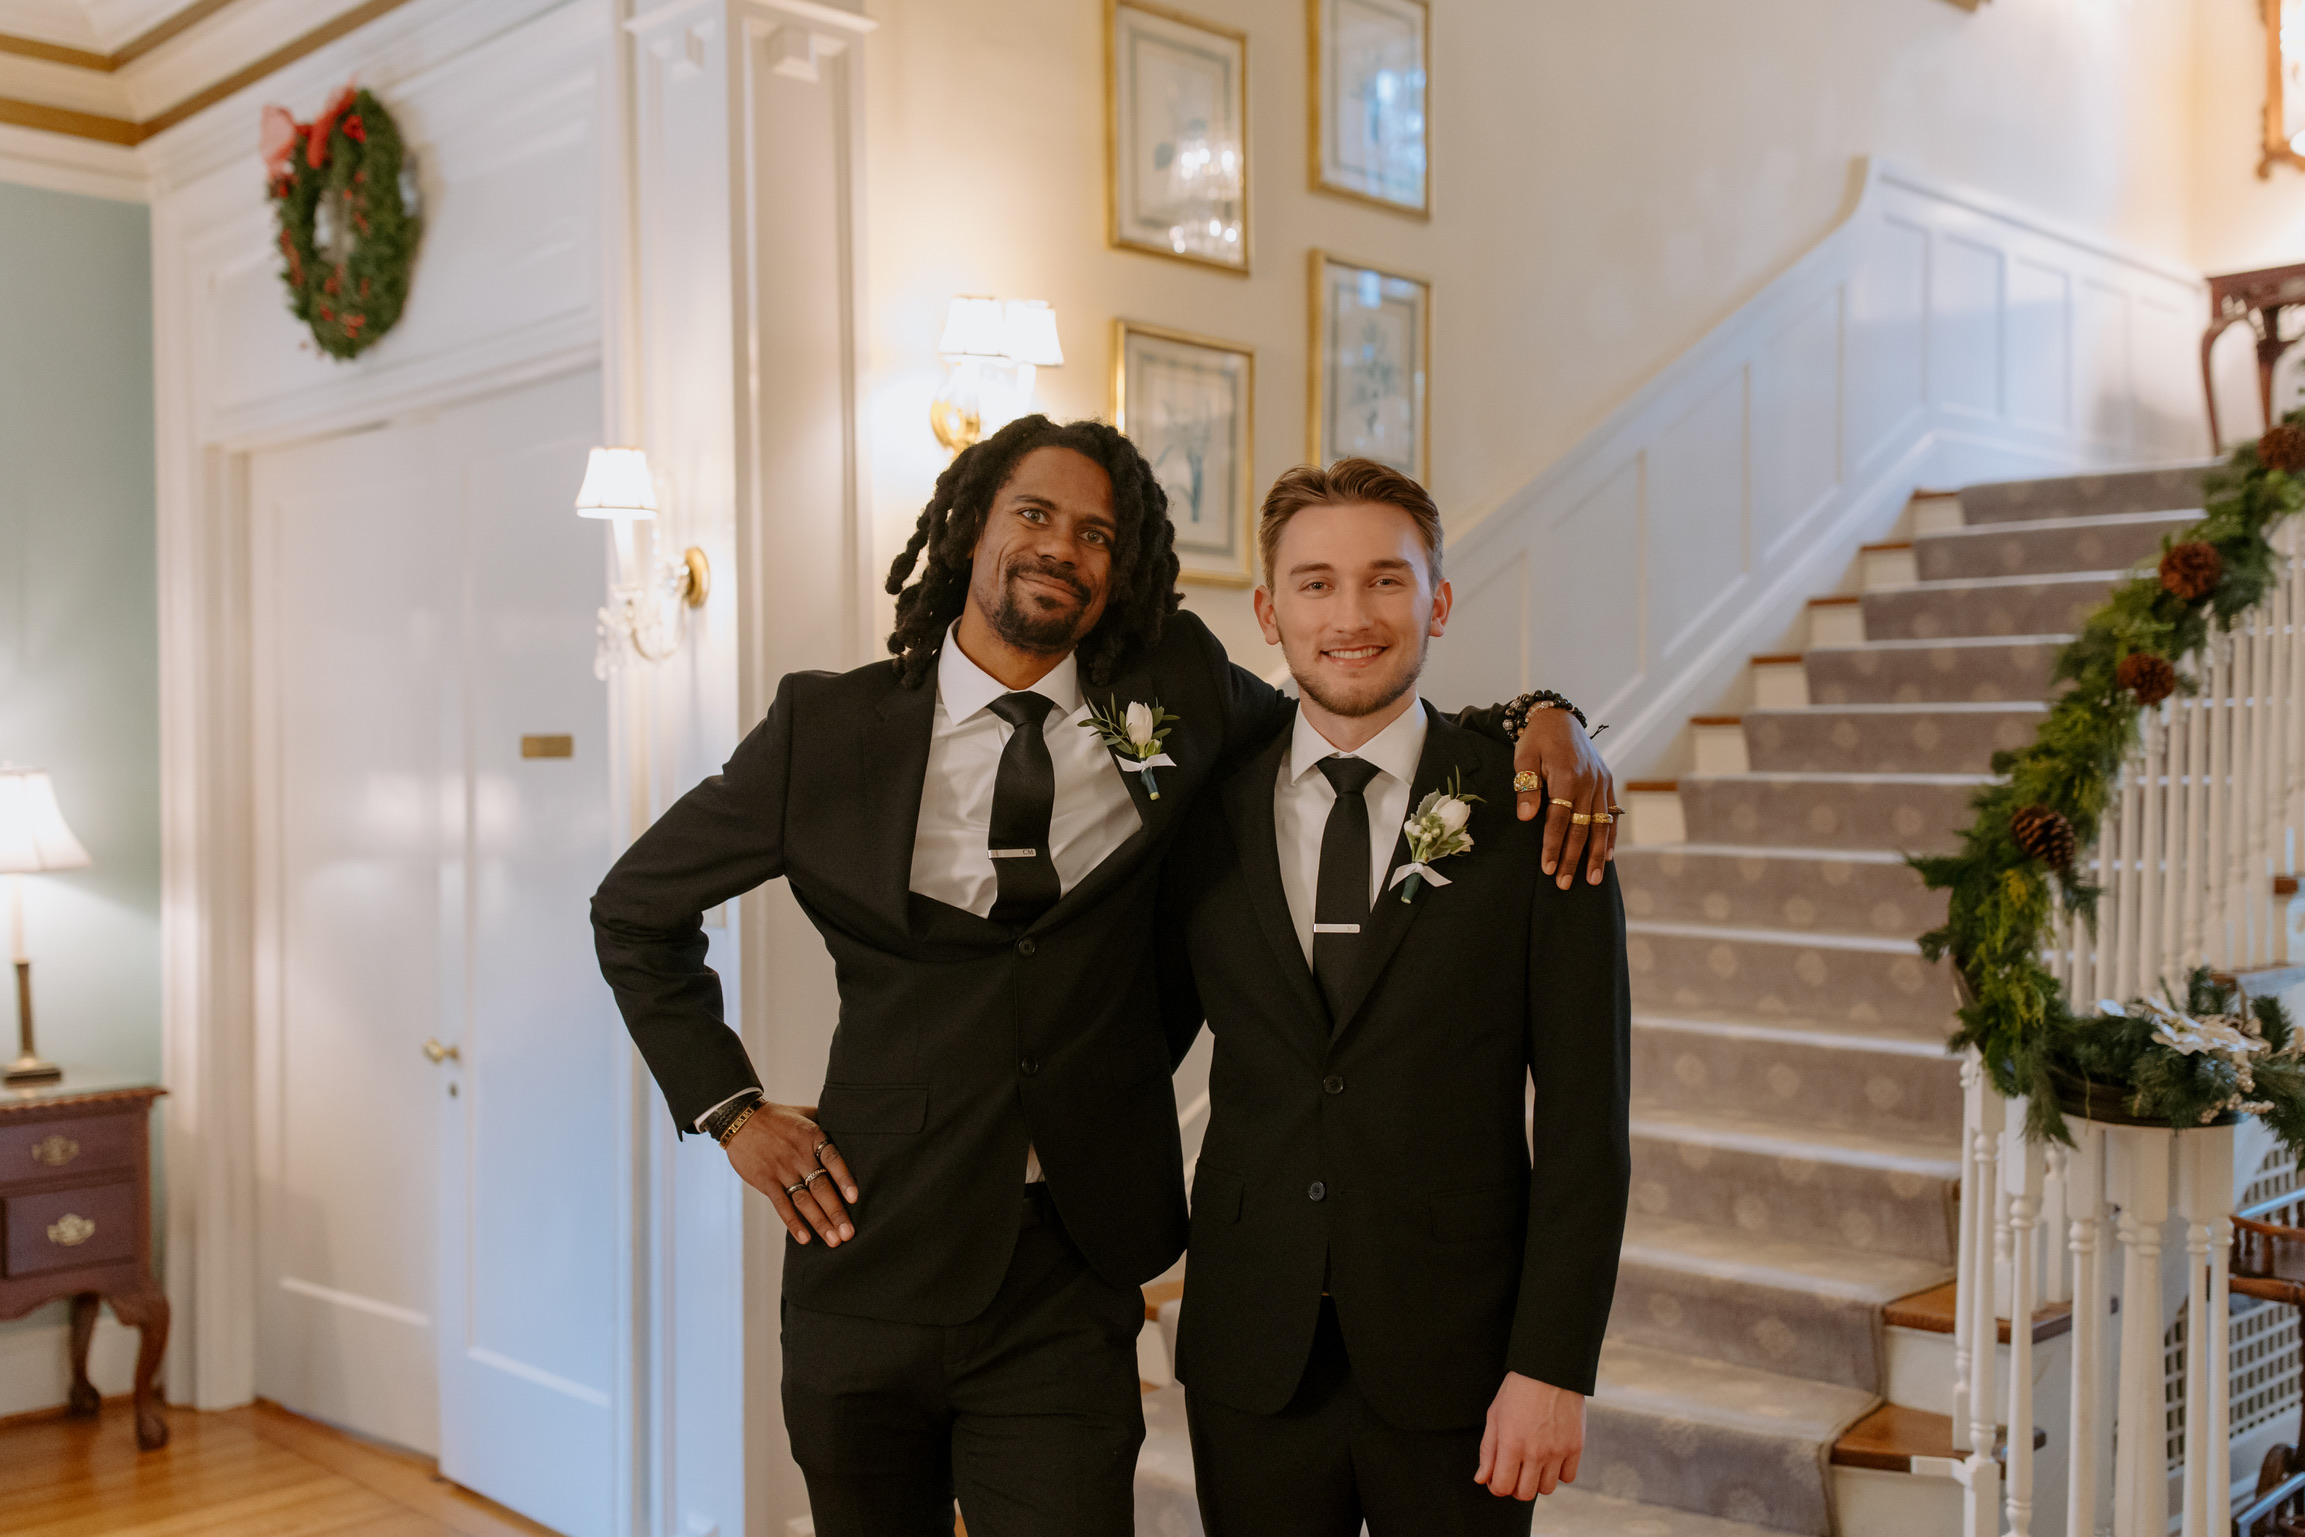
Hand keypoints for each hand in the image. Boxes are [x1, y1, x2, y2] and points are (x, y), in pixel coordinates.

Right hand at [725, 1101, 859, 1246]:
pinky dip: (793, 1222)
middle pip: (821, 1186)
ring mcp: (781, 1170)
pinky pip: (781, 1205)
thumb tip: (851, 1132)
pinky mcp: (765, 1181)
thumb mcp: (805, 1113)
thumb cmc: (778, 1117)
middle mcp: (798, 1155)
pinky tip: (805, 1238)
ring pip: (804, 1200)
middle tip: (848, 1233)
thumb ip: (825, 1124)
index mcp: (812, 1137)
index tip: (854, 1198)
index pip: (832, 1159)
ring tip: (834, 1240)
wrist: (740, 1119)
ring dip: (819, 1222)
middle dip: (836, 1212)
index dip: (844, 1179)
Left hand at [1475, 1372, 1583, 1499]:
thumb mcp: (1495, 1416)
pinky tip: (1552, 1458)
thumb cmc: (1517, 1391)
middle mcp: (1535, 1452)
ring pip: (1547, 1489)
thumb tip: (1482, 1479)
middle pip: (1525, 1494)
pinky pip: (1568, 1477)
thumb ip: (1488, 1451)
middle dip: (1516, 1487)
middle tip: (1516, 1471)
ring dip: (1538, 1481)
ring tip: (1534, 1463)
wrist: (1549, 1371)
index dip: (1496, 1487)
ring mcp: (1558, 1451)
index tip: (1497, 1478)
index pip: (1502, 1488)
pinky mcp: (1576, 1447)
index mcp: (1511, 1445)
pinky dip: (1559, 1473)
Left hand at [1512, 708, 1615, 888]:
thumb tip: (1527, 818)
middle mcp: (1588, 782)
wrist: (1559, 717)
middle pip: (1581, 827)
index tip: (1548, 868)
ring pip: (1601, 825)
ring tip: (1592, 879)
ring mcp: (1601, 783)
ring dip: (1597, 854)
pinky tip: (1608, 856)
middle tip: (1565, 883)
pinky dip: (1611, 836)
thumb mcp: (1524, 757)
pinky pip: (1612, 814)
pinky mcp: (1607, 782)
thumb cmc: (1537, 740)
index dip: (1553, 845)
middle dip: (1574, 858)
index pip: (1559, 819)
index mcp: (1566, 775)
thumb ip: (1526, 786)